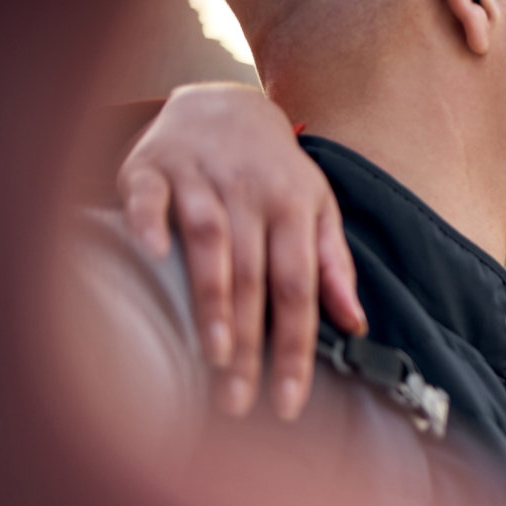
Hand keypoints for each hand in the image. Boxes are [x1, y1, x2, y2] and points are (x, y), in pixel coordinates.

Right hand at [116, 83, 366, 419]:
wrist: (225, 102)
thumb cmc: (276, 171)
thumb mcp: (319, 208)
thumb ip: (334, 266)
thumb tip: (356, 322)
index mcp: (295, 209)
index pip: (299, 288)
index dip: (296, 347)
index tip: (289, 400)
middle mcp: (250, 195)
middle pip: (254, 279)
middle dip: (249, 345)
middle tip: (240, 402)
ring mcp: (201, 178)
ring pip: (209, 245)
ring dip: (210, 300)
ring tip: (213, 358)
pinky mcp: (153, 168)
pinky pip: (149, 198)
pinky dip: (150, 222)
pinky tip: (152, 256)